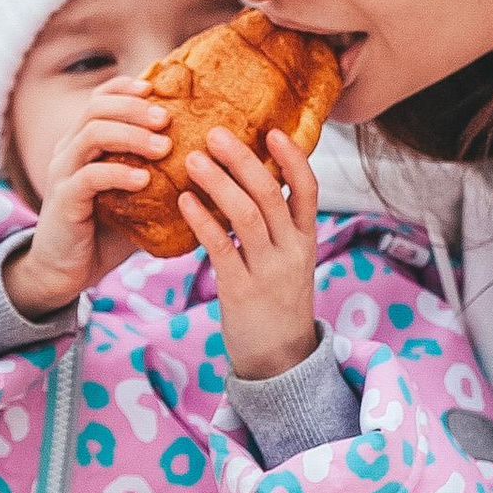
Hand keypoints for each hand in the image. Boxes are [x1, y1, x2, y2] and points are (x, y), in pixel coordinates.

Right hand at [3, 84, 173, 317]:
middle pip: (96, 108)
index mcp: (82, 142)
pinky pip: (88, 177)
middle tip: (167, 118)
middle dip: (134, 108)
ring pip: (92, 135)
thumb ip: (158, 176)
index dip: (126, 88)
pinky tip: (144, 180)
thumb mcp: (135, 197)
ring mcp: (63, 173)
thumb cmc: (106, 231)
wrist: (67, 271)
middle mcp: (68, 150)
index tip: (157, 89)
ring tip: (164, 147)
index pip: (99, 99)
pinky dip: (118, 173)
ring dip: (131, 135)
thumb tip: (210, 164)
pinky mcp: (63, 200)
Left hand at [180, 125, 320, 384]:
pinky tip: (184, 201)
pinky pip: (222, 248)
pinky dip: (203, 221)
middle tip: (214, 133)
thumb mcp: (288, 262)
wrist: (280, 363)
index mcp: (306, 241)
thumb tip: (248, 183)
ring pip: (247, 216)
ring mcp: (269, 273)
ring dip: (219, 183)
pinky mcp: (241, 292)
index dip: (292, 157)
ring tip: (193, 159)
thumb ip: (275, 228)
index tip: (272, 129)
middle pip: (271, 194)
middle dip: (243, 160)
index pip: (308, 190)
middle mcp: (292, 252)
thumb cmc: (276, 304)